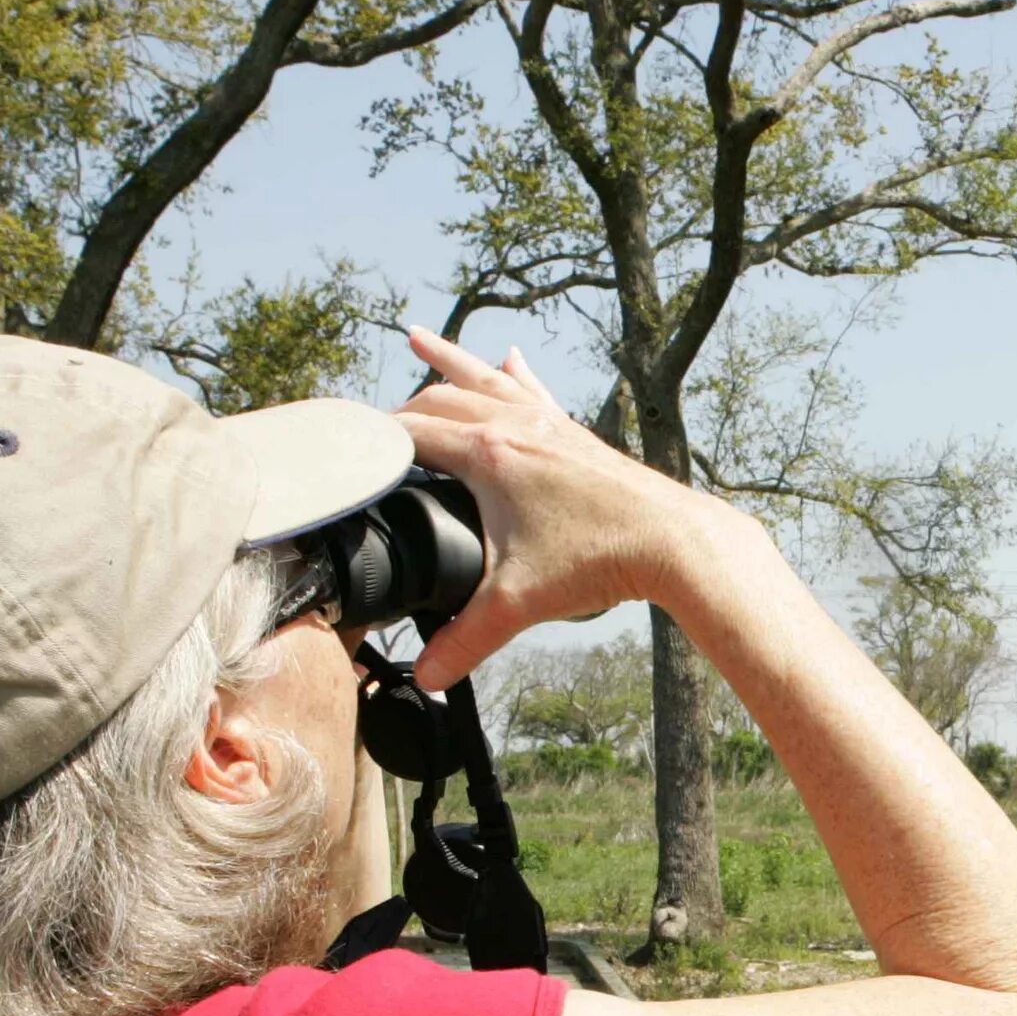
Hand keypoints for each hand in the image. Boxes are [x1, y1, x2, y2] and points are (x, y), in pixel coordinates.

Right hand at [393, 327, 712, 690]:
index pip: (409, 433)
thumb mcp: (518, 604)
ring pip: (485, 380)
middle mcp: (516, 426)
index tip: (343, 449)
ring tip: (418, 339)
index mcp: (489, 454)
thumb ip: (465, 640)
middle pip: (440, 400)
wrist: (674, 541)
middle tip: (370, 425)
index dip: (371, 441)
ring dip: (449, 362)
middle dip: (399, 410)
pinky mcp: (577, 435)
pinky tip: (510, 359)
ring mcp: (549, 425)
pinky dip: (512, 374)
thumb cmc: (600, 561)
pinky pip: (534, 391)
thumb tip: (428, 676)